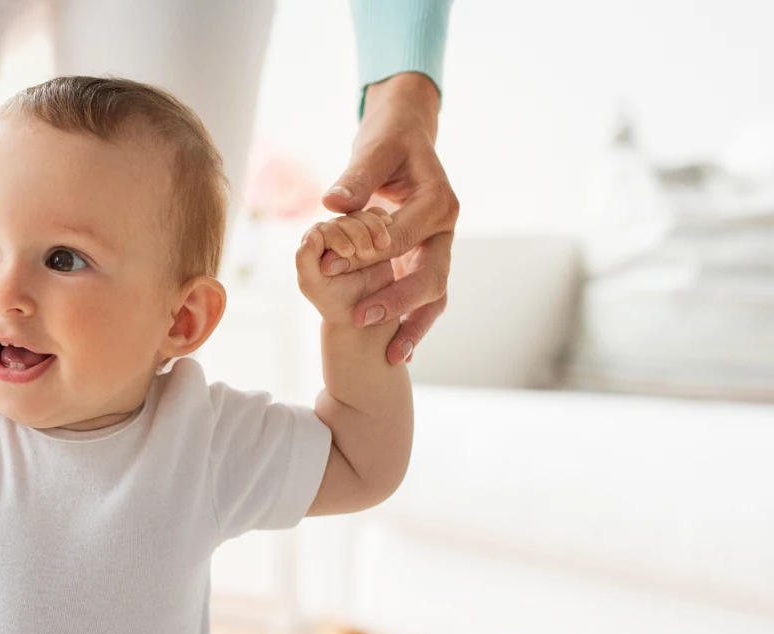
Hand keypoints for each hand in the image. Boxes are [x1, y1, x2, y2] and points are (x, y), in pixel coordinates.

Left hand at [296, 211, 397, 326]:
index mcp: (312, 244)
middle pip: (345, 220)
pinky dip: (384, 221)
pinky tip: (389, 230)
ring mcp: (353, 232)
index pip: (323, 229)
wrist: (363, 312)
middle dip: (357, 233)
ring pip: (362, 216)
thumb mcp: (314, 285)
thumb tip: (312, 233)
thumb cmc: (334, 301)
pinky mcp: (373, 234)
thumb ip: (305, 261)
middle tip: (367, 254)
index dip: (336, 236)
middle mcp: (331, 234)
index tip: (348, 253)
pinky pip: (378, 217)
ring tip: (382, 246)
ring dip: (373, 226)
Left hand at [322, 73, 458, 363]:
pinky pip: (425, 296)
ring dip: (413, 324)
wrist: (407, 137)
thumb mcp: (374, 150)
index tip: (329, 266)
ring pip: (434, 294)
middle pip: (431, 274)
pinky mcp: (427, 258)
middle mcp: (445, 228)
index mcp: (437, 201)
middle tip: (361, 318)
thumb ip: (356, 177)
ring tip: (393, 356)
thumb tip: (333, 204)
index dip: (364, 252)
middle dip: (398, 301)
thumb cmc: (389, 140)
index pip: (401, 235)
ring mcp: (439, 247)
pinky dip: (413, 322)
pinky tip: (398, 351)